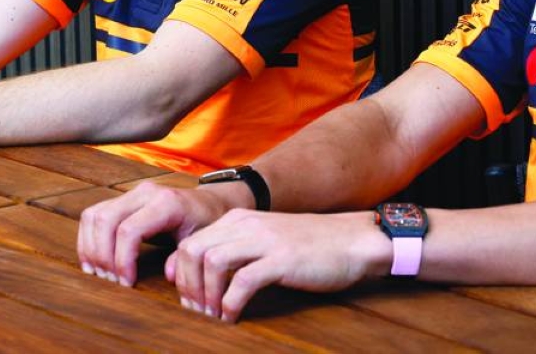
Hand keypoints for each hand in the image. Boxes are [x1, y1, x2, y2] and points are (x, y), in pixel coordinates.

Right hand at [77, 180, 234, 288]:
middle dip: (101, 255)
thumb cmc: (206, 223)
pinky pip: (94, 214)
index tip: (126, 283)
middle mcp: (145, 193)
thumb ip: (185, 257)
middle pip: (105, 221)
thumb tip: (167, 274)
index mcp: (166, 203)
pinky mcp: (123, 199)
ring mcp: (132, 193)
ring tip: (98, 273)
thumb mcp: (202, 241)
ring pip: (94, 215)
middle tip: (108, 280)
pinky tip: (95, 260)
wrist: (209, 203)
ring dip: (90, 247)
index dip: (121, 260)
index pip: (128, 231)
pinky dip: (88, 238)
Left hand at [169, 209, 386, 321]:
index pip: (190, 243)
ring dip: (206, 295)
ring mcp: (264, 240)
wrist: (353, 241)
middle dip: (187, 286)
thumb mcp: (266, 242)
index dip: (182, 275)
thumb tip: (199, 278)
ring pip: (211, 262)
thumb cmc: (310, 246)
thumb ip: (235, 252)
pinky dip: (230, 304)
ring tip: (213, 316)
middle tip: (196, 312)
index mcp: (239, 220)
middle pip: (193, 251)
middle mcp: (246, 225)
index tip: (189, 299)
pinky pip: (242, 282)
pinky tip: (233, 317)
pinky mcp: (281, 259)